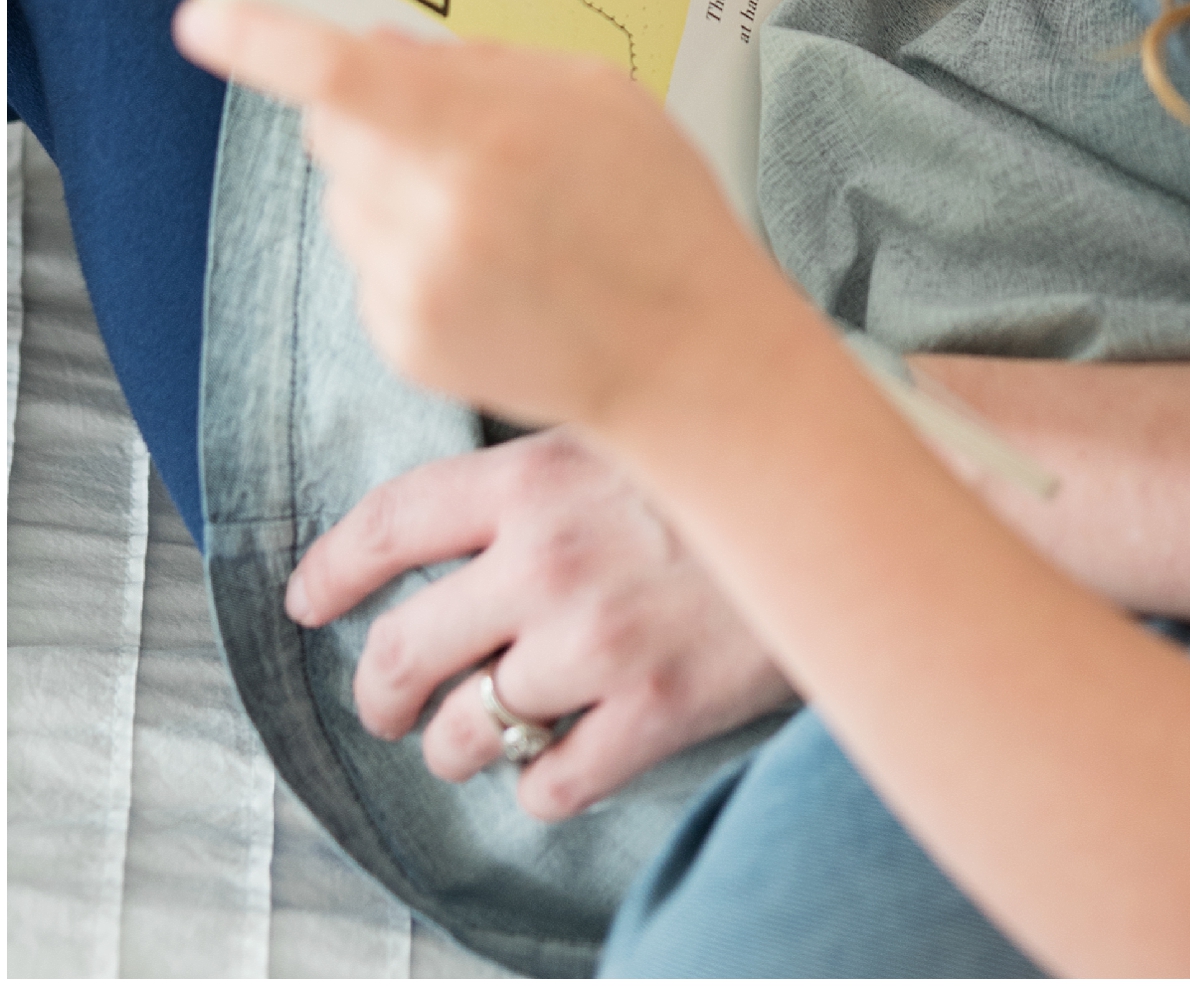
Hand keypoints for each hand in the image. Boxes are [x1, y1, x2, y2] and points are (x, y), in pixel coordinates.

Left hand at [173, 2, 773, 433]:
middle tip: (463, 130)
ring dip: (393, 183)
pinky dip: (410, 250)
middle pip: (333, 126)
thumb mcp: (595, 93)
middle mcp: (431, 212)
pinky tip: (491, 267)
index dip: (259, 41)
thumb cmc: (657, 210)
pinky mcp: (401, 341)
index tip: (199, 19)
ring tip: (499, 212)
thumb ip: (479, 63)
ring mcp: (409, 286)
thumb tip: (376, 45)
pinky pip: (367, 262)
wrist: (685, 355)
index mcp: (483, 133)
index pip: (338, 73)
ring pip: (346, 196)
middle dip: (372, 110)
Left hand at [287, 429, 794, 816]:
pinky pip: (549, 787)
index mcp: (537, 475)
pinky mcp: (652, 715)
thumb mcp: (631, 427)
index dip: (333, 571)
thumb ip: (544, 472)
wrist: (855, 507)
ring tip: (482, 736)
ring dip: (459, 745)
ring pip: (466, 734)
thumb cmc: (741, 460)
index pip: (392, 525)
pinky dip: (542, 784)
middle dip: (381, 693)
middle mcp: (548, 562)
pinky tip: (565, 759)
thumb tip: (465, 520)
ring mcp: (596, 645)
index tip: (310, 601)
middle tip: (390, 704)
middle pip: (405, 652)